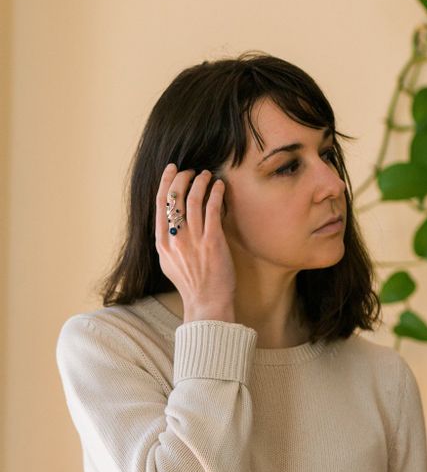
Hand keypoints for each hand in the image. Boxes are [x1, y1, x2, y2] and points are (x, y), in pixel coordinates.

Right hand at [155, 164, 236, 320]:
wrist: (207, 302)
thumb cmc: (192, 285)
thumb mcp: (169, 263)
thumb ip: (169, 242)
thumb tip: (171, 223)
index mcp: (162, 243)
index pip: (160, 204)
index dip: (166, 182)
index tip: (172, 169)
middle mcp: (175, 239)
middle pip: (175, 197)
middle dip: (183, 178)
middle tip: (192, 171)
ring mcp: (193, 239)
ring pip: (194, 200)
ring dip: (201, 182)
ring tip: (207, 175)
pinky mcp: (213, 241)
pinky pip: (212, 209)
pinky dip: (216, 193)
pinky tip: (220, 186)